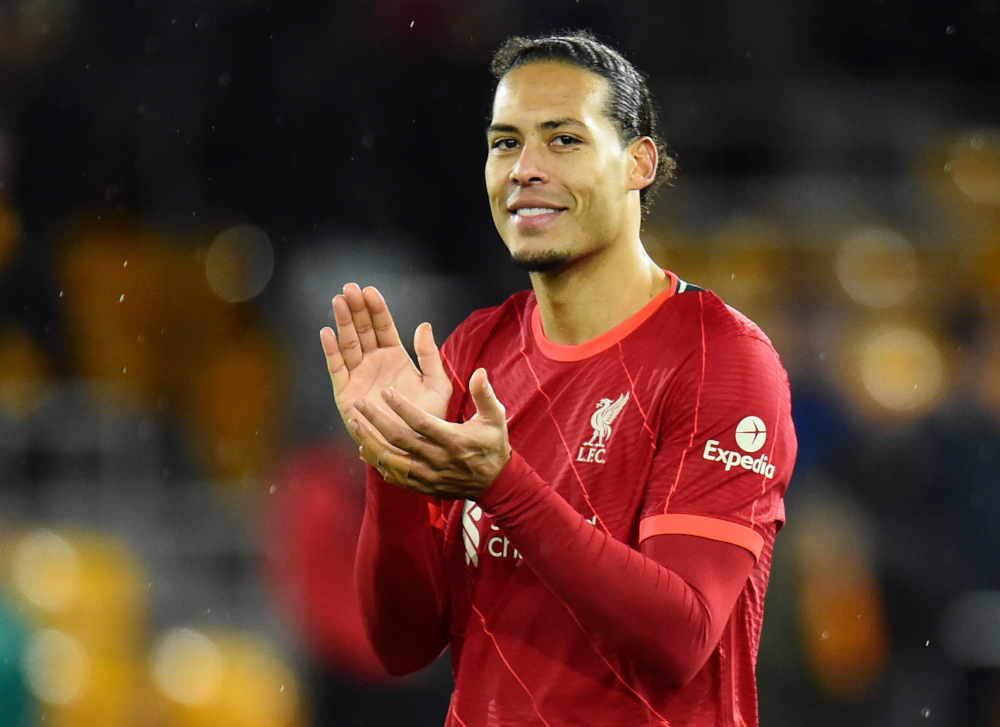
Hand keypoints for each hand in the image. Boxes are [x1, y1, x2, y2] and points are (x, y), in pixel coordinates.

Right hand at [320, 283, 452, 444]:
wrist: (413, 447)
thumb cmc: (429, 418)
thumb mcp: (438, 384)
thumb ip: (430, 356)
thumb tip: (424, 326)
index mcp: (396, 357)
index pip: (384, 327)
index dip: (377, 309)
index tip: (370, 291)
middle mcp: (375, 363)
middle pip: (363, 330)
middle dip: (356, 309)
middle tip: (350, 288)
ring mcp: (359, 376)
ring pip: (348, 344)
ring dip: (342, 322)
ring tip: (339, 301)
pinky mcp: (345, 392)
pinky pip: (337, 368)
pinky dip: (331, 351)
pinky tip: (326, 333)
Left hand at [348, 368, 510, 499]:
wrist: (495, 483)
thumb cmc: (493, 445)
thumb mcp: (495, 418)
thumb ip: (484, 394)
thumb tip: (479, 372)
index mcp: (453, 440)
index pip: (422, 423)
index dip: (402, 408)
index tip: (386, 392)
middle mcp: (437, 459)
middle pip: (399, 440)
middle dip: (376, 421)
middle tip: (360, 404)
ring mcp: (428, 476)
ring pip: (391, 460)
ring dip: (371, 441)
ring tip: (355, 424)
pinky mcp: (423, 486)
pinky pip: (395, 477)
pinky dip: (378, 463)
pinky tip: (365, 449)